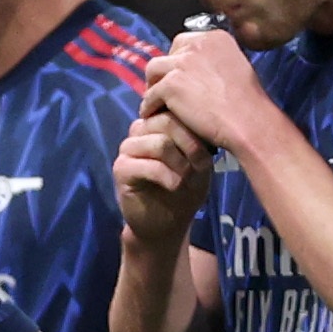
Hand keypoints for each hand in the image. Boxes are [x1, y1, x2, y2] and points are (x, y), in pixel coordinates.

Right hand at [114, 106, 211, 249]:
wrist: (168, 223)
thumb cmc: (185, 189)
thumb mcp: (199, 160)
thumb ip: (198, 138)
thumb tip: (205, 118)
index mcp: (158, 124)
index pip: (175, 108)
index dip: (196, 127)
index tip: (211, 150)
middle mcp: (140, 131)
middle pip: (166, 121)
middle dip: (191, 144)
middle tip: (202, 164)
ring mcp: (128, 149)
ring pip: (159, 142)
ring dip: (180, 162)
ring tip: (187, 177)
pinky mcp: (121, 170)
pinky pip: (147, 165)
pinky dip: (166, 176)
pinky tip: (175, 186)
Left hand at [138, 29, 274, 157]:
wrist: (248, 121)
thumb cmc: (245, 103)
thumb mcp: (235, 67)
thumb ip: (212, 63)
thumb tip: (192, 69)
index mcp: (216, 37)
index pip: (183, 43)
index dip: (177, 61)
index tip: (178, 78)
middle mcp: (198, 44)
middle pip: (166, 55)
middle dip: (163, 73)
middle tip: (163, 93)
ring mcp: (183, 63)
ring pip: (153, 71)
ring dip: (153, 87)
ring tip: (157, 104)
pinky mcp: (171, 84)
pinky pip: (149, 96)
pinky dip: (150, 108)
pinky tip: (154, 117)